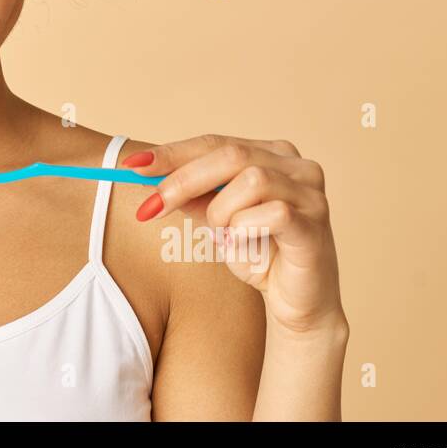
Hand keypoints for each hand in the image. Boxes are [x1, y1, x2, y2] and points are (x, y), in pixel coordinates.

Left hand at [124, 134, 346, 337]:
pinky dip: (245, 230)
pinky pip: (273, 213)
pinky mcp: (315, 223)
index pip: (214, 143)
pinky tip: (243, 244)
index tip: (131, 166)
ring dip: (222, 212)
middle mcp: (296, 165)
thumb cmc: (259, 255)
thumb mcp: (216, 221)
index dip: (171, 153)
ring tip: (225, 235)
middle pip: (230, 155)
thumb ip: (191, 196)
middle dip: (182, 180)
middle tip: (152, 207)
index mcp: (272, 154)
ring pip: (251, 181)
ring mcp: (310, 192)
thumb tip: (149, 175)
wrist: (298, 304)